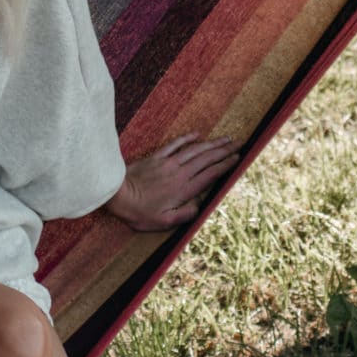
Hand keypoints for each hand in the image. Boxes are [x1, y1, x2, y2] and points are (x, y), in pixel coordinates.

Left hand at [104, 131, 240, 230]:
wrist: (116, 194)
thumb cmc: (138, 211)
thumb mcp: (163, 221)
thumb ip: (184, 215)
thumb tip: (200, 207)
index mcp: (184, 189)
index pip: (211, 174)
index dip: (226, 165)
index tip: (238, 159)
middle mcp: (179, 173)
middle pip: (207, 159)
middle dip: (225, 150)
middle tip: (239, 144)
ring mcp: (168, 163)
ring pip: (195, 150)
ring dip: (212, 143)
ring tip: (226, 139)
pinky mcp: (156, 157)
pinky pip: (175, 144)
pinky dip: (187, 138)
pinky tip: (197, 134)